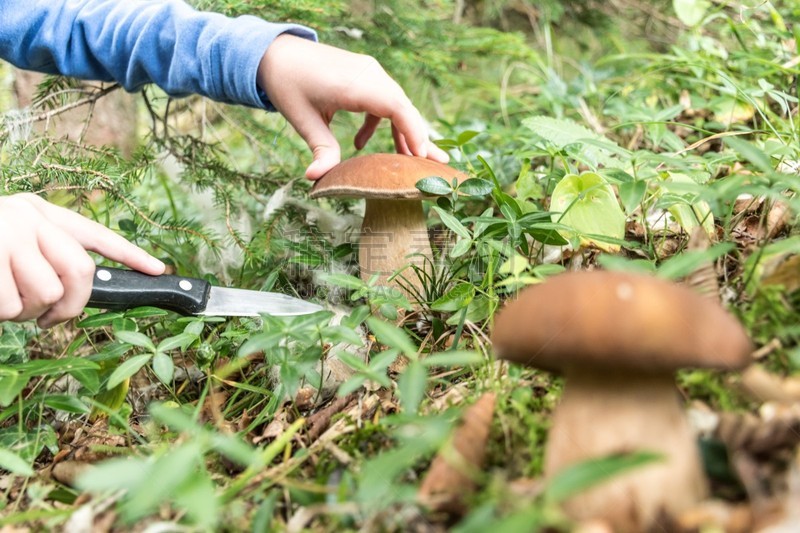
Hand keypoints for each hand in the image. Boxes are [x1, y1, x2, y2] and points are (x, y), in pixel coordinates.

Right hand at [0, 193, 164, 327]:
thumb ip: (45, 254)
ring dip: (28, 312)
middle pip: (81, 270)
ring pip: (48, 293)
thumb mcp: (11, 238)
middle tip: (48, 320)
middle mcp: (30, 218)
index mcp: (39, 213)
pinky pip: (10, 305)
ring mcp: (9, 234)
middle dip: (70, 306)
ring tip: (6, 302)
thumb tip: (73, 293)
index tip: (157, 269)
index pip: (95, 234)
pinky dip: (2, 314)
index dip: (129, 254)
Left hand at [258, 34, 449, 178]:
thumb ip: (319, 149)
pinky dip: (381, 123)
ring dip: (405, 132)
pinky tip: (360, 144)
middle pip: (404, 108)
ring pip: (397, 104)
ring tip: (416, 160)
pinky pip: (383, 101)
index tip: (423, 157)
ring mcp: (369, 73)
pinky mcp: (365, 76)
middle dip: (420, 138)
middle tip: (438, 165)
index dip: (413, 133)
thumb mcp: (302, 119)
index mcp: (356, 84)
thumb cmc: (288, 83)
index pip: (397, 108)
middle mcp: (369, 75)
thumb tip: (316, 178)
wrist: (275, 53)